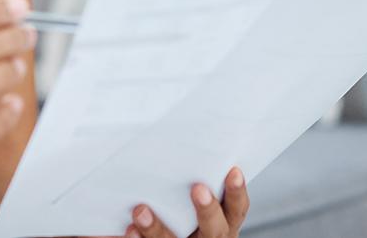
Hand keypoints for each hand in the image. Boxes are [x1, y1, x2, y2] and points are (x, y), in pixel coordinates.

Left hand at [120, 166, 249, 237]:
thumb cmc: (177, 202)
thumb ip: (193, 176)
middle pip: (215, 230)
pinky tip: (129, 228)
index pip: (236, 209)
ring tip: (141, 210)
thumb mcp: (193, 192)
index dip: (237, 191)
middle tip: (198, 188)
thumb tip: (183, 138)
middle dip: (207, 210)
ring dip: (158, 228)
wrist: (166, 226)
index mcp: (223, 222)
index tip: (234, 170)